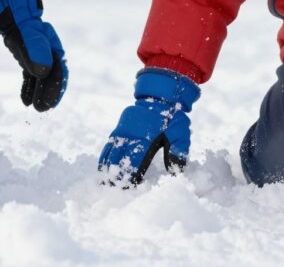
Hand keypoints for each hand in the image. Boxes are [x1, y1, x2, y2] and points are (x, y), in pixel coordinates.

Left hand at [0, 0, 66, 111]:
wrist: (11, 16)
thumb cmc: (21, 26)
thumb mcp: (29, 38)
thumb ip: (36, 54)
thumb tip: (43, 73)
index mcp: (54, 49)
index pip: (59, 72)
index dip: (56, 89)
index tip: (51, 103)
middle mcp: (50, 54)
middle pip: (51, 78)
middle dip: (48, 94)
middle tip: (42, 109)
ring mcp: (40, 57)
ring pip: (42, 79)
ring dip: (39, 93)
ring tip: (36, 108)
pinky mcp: (30, 60)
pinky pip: (31, 77)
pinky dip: (29, 88)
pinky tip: (25, 100)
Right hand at [99, 68, 199, 185]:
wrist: (161, 94)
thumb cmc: (172, 117)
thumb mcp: (181, 133)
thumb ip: (178, 151)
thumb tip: (175, 171)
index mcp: (148, 139)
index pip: (138, 161)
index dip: (132, 175)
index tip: (127, 187)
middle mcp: (132, 135)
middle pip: (121, 158)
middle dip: (116, 174)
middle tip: (110, 189)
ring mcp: (124, 130)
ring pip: (113, 151)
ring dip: (108, 166)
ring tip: (103, 181)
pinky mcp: (120, 126)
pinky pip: (110, 143)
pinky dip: (106, 155)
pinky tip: (103, 165)